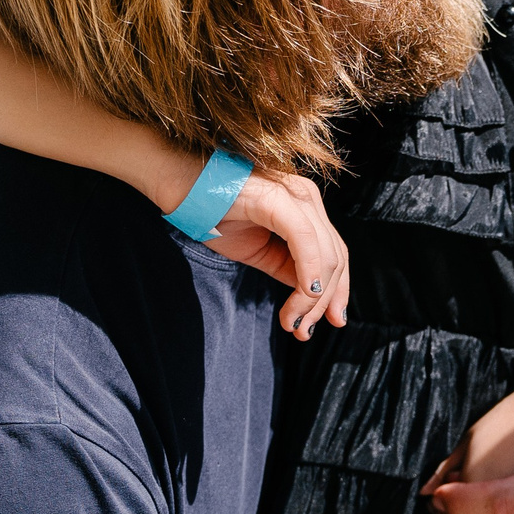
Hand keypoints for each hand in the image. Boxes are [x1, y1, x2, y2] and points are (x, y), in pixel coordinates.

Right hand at [202, 170, 349, 338]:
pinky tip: (303, 296)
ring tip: (293, 322)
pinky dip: (308, 272)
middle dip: (324, 302)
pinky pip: (304, 241)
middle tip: (303, 331)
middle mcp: (307, 197)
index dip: (338, 291)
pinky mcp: (277, 199)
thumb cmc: (210, 211)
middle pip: (336, 258)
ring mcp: (295, 195)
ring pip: (325, 255)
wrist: (175, 182)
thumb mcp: (256, 248)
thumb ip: (287, 267)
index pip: (336, 254)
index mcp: (305, 206)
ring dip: (312, 298)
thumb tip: (309, 293)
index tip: (332, 321)